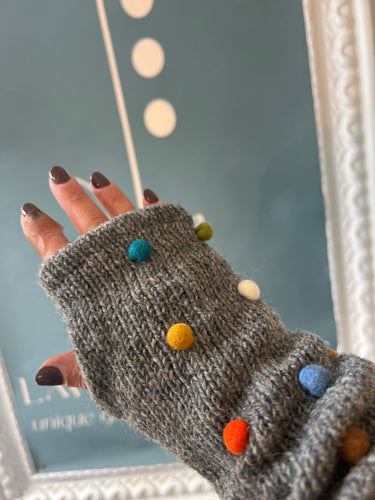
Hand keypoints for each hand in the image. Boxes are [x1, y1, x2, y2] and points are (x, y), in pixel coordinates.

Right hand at [21, 166, 160, 389]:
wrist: (212, 364)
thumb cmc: (156, 375)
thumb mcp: (109, 378)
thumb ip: (76, 369)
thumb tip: (43, 374)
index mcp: (91, 293)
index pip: (56, 254)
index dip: (42, 232)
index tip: (31, 212)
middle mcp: (118, 267)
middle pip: (87, 224)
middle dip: (71, 198)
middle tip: (58, 176)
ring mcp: (151, 254)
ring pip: (123, 215)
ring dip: (108, 194)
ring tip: (97, 177)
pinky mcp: (182, 250)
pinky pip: (164, 222)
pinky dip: (154, 209)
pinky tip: (148, 196)